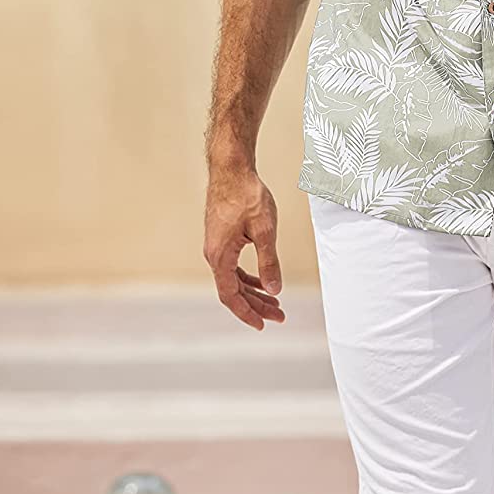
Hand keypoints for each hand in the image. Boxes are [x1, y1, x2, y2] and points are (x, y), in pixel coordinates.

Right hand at [204, 165, 285, 329]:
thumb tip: (274, 289)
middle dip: (256, 305)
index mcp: (220, 256)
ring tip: (275, 301)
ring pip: (234, 279)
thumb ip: (269, 262)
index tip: (263, 325)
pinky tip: (262, 280)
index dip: (247, 313)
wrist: (231, 169)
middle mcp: (213, 254)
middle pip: (233, 290)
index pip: (231, 296)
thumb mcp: (265, 230)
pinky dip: (248, 277)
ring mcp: (216, 246)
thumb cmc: (247, 195)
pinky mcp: (221, 238)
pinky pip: (233, 266)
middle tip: (279, 315)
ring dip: (253, 291)